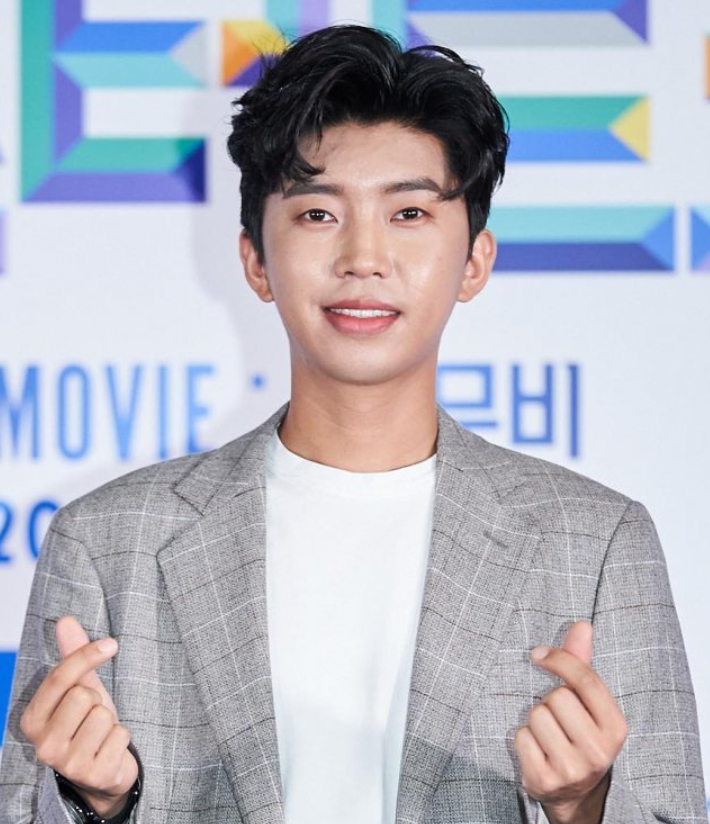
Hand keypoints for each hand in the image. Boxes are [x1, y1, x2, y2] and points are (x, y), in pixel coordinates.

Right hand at [20, 616, 137, 817]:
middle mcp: (44, 745)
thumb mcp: (80, 689)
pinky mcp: (94, 775)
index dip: (87, 655)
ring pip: (103, 715)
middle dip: (98, 700)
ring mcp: (67, 764)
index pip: (59, 677)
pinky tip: (110, 749)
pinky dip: (123, 737)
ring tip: (101, 733)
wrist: (102, 772)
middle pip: (84, 695)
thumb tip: (65, 620)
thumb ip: (72, 656)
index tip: (112, 643)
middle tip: (93, 716)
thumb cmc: (87, 724)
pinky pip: (121, 735)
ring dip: (111, 720)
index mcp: (33, 720)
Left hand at [514, 621, 627, 823]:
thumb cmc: (579, 733)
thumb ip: (582, 663)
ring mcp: (571, 769)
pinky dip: (523, 739)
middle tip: (558, 719)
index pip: (586, 679)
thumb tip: (581, 625)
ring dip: (535, 720)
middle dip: (550, 700)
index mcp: (616, 728)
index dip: (560, 659)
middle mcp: (598, 752)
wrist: (575, 793)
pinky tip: (537, 751)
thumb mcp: (588, 704)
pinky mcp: (544, 780)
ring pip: (537, 715)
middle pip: (556, 697)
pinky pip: (521, 737)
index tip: (539, 654)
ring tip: (548, 736)